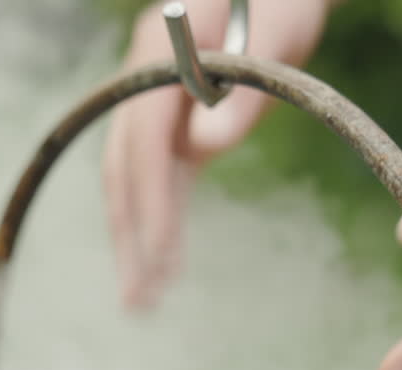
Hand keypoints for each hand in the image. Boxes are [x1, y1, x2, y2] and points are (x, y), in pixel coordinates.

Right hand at [102, 0, 331, 309]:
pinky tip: (163, 265)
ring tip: (143, 302)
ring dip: (137, 237)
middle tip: (139, 301)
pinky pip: (160, 175)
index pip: (144, 135)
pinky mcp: (175, 118)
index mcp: (160, 50)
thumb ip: (243, 91)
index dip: (150, 198)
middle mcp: (143, 75)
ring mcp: (154, 99)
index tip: (161, 255)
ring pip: (134, 177)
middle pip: (124, 163)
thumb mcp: (276, 35)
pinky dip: (161, 218)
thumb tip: (204, 148)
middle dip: (132, 233)